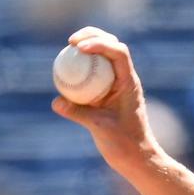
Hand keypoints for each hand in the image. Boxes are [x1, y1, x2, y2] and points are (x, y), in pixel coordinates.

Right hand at [50, 27, 164, 174]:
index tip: (78, 47)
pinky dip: (81, 66)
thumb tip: (56, 101)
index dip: (99, 42)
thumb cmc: (126, 145)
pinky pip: (93, 73)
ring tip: (69, 47)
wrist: (137, 158)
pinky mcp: (107, 93)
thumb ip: (79, 113)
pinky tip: (64, 70)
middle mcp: (124, 80)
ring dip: (87, 46)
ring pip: (103, 56)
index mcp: (129, 83)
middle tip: (71, 41)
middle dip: (92, 36)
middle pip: (112, 45)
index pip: (118, 52)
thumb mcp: (101, 128)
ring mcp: (116, 85)